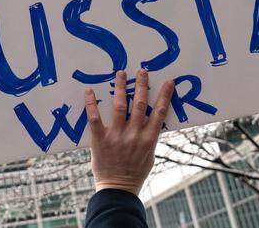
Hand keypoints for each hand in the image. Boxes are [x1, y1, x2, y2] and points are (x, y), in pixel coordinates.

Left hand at [84, 69, 174, 195]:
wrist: (118, 188)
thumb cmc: (135, 173)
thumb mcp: (150, 156)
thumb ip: (150, 138)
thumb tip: (154, 121)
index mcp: (148, 140)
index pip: (159, 113)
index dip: (164, 96)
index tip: (168, 82)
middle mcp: (134, 135)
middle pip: (139, 105)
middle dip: (142, 85)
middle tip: (142, 71)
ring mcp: (117, 136)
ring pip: (119, 106)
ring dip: (121, 88)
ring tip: (120, 73)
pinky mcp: (100, 140)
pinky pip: (95, 118)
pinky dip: (92, 104)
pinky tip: (90, 91)